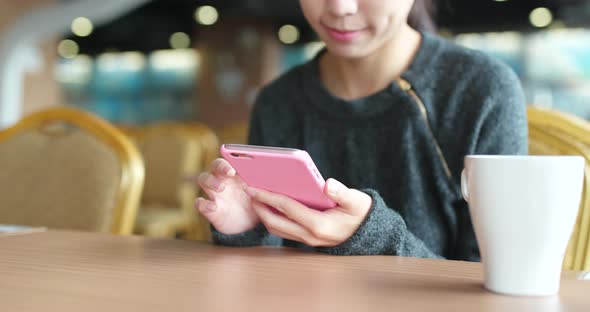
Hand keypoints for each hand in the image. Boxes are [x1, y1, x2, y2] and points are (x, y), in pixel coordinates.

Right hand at [195, 158, 258, 234]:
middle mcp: (222, 179)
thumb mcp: (262, 193)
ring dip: (211, 182)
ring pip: (204, 179)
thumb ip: (264, 184)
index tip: (237, 166)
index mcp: (235, 173)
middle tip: (230, 173)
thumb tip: (276, 176)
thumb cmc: (256, 202)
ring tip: (221, 188)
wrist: (250, 225)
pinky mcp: (210, 208)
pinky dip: (204, 204)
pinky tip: (213, 206)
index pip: (229, 160)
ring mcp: (214, 193)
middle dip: (220, 167)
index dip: (230, 160)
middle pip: (214, 166)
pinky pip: (200, 203)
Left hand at [246, 178, 371, 246]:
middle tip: (248, 191)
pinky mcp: (306, 239)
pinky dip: (273, 218)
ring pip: (277, 229)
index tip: (253, 187)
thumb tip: (327, 184)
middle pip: (275, 222)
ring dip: (263, 214)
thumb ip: (342, 193)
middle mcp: (310, 236)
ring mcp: (307, 240)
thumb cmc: (361, 213)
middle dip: (259, 206)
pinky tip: (269, 206)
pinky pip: (283, 230)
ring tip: (255, 198)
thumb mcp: (356, 201)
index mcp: (319, 225)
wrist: (368, 232)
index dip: (268, 196)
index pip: (287, 208)